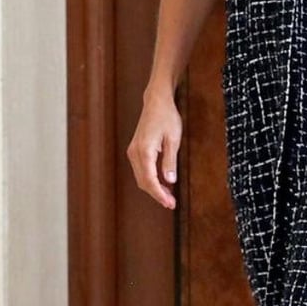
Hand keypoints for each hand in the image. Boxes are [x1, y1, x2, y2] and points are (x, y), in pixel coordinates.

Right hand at [127, 91, 181, 208]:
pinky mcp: (135, 150)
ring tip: (169, 195)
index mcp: (144, 151)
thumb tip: (170, 181)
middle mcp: (135, 153)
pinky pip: (141, 170)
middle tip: (171, 203)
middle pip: (143, 182)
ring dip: (154, 188)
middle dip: (157, 194)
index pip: (150, 180)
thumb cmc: (167, 117)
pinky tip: (162, 183)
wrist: (156, 102)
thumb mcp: (174, 139)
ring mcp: (133, 151)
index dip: (160, 194)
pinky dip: (150, 179)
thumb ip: (170, 161)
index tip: (170, 203)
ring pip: (141, 177)